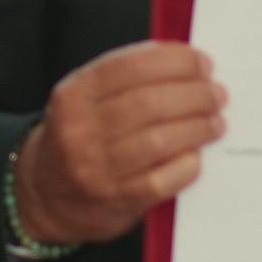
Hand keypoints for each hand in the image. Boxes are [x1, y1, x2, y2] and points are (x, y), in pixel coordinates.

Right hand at [13, 41, 226, 245]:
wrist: (45, 195)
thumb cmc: (77, 139)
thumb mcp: (83, 100)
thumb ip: (125, 79)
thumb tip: (185, 62)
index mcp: (74, 95)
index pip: (132, 66)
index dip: (175, 61)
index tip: (202, 62)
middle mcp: (81, 130)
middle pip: (150, 103)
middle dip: (194, 94)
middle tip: (216, 93)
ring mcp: (97, 168)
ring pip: (159, 141)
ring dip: (197, 127)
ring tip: (215, 122)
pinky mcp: (116, 200)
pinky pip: (161, 180)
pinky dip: (186, 165)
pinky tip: (196, 156)